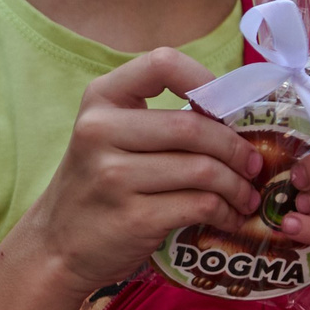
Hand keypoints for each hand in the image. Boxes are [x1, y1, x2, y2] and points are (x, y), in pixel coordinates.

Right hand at [5, 49, 266, 292]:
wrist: (56, 245)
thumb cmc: (97, 186)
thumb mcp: (110, 137)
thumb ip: (157, 119)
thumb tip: (235, 115)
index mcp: (100, 99)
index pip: (162, 64)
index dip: (207, 80)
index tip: (228, 107)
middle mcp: (100, 132)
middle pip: (193, 126)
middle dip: (236, 147)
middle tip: (253, 164)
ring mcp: (113, 176)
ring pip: (203, 169)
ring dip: (237, 185)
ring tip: (246, 195)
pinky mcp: (132, 217)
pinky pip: (199, 205)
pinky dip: (225, 211)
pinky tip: (229, 216)